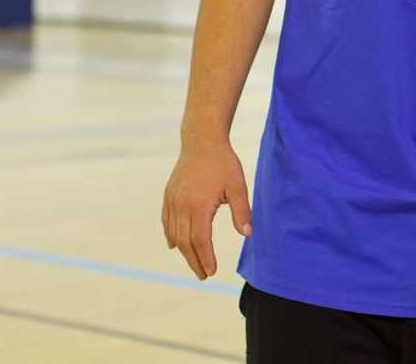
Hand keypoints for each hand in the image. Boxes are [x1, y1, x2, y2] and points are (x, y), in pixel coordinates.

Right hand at [161, 140, 251, 279]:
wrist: (202, 141)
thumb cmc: (223, 163)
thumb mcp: (238, 186)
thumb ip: (242, 211)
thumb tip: (248, 234)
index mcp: (199, 206)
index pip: (201, 240)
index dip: (206, 258)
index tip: (211, 272)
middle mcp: (182, 206)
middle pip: (185, 242)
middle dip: (194, 261)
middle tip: (203, 275)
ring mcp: (173, 201)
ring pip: (174, 234)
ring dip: (184, 251)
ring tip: (194, 263)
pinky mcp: (169, 195)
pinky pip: (167, 221)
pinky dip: (170, 235)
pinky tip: (175, 245)